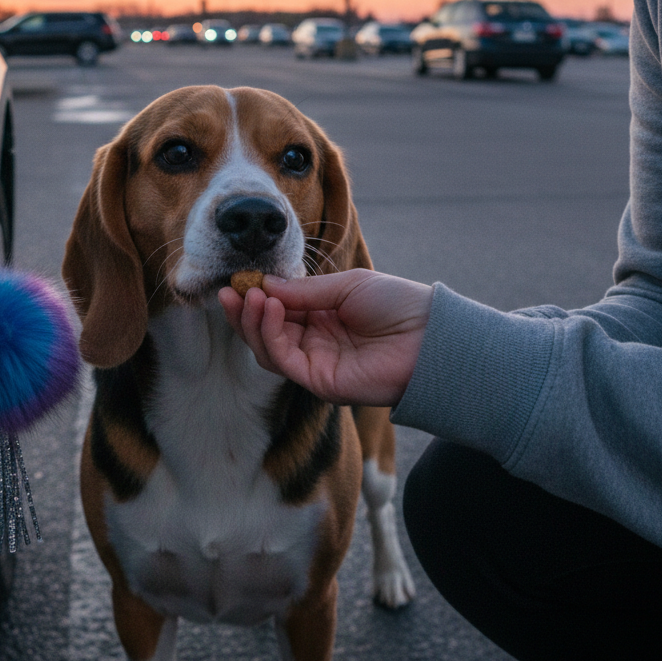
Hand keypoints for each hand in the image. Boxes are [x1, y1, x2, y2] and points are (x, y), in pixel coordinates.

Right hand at [218, 269, 433, 406]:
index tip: (239, 279)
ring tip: (252, 296)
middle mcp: (314, 342)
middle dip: (244, 311)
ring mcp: (315, 364)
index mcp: (322, 317)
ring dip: (253, 322)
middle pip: (265, 332)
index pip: (277, 310)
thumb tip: (265, 285)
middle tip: (231, 289)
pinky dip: (270, 335)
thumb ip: (304, 290)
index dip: (257, 296)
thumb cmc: (398, 304)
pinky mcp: (319, 382)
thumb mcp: (346, 286)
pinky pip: (283, 361)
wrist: (430, 335)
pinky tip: (270, 308)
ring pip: (267, 349)